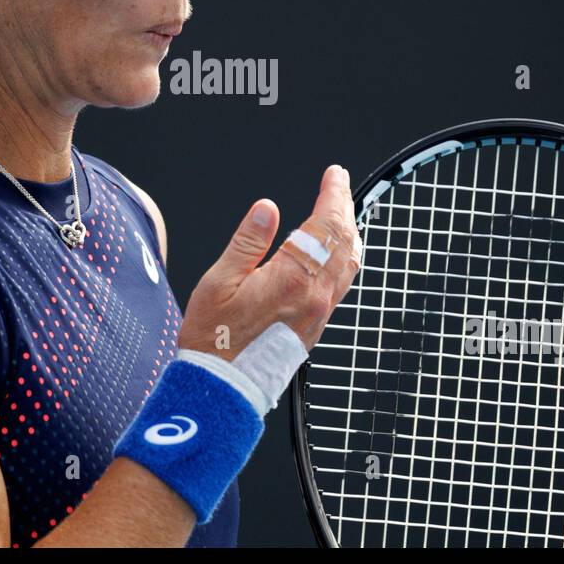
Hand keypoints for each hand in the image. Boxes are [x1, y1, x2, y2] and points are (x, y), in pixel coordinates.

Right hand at [179, 164, 361, 360]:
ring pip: (349, 264)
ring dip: (348, 233)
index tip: (336, 174)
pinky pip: (342, 284)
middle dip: (344, 207)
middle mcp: (315, 296)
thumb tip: (266, 208)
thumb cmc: (214, 338)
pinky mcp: (316, 327)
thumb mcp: (220, 281)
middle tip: (340, 184)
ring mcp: (319, 313)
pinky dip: (344, 258)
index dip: (333, 195)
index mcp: (292, 278)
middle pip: (344, 241)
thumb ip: (247, 242)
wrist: (223, 388)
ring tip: (342, 212)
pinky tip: (334, 253)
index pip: (325, 225)